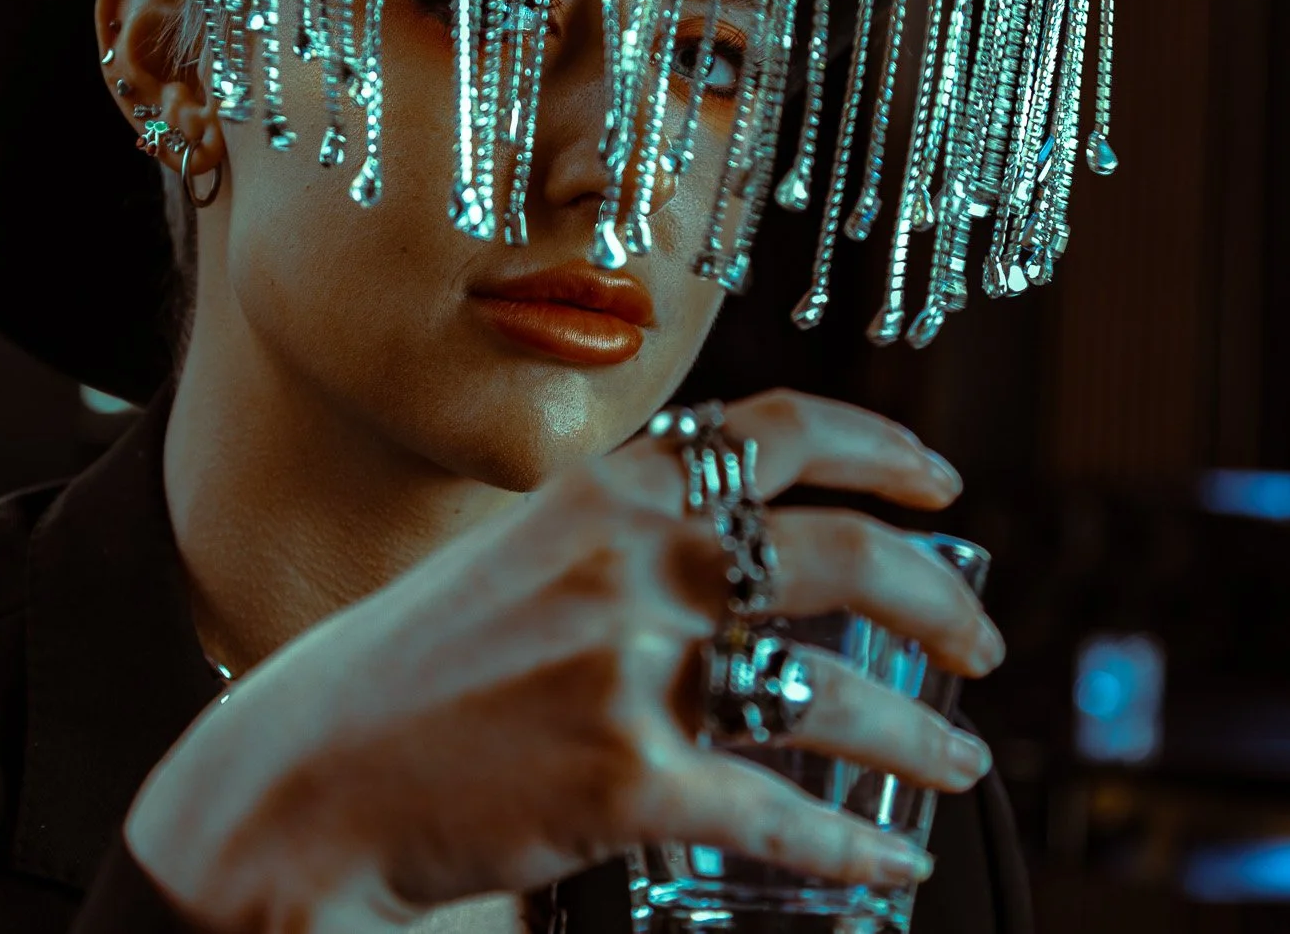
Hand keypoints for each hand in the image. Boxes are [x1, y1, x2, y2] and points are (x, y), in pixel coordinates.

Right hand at [125, 389, 1003, 931]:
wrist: (309, 776)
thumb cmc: (411, 670)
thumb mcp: (517, 559)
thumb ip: (621, 541)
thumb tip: (734, 550)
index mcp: (604, 487)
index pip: (775, 430)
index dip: (881, 449)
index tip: (942, 485)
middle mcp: (629, 559)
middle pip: (840, 553)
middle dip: (938, 597)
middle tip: (979, 641)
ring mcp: (631, 669)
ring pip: (834, 692)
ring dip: (919, 732)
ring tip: (956, 759)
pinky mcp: (628, 784)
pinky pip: (781, 814)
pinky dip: (855, 843)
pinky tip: (891, 858)